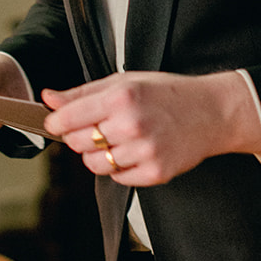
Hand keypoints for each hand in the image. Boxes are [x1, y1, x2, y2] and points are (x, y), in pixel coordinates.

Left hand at [41, 69, 260, 184]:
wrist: (212, 112)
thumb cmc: (168, 94)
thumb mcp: (125, 82)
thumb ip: (82, 92)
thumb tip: (48, 98)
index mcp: (121, 97)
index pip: (69, 118)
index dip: (57, 122)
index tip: (56, 123)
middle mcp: (132, 124)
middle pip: (78, 143)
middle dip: (78, 137)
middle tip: (95, 128)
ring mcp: (145, 151)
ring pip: (95, 164)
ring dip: (98, 154)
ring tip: (118, 140)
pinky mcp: (156, 172)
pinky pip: (117, 178)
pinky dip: (119, 168)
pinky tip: (134, 151)